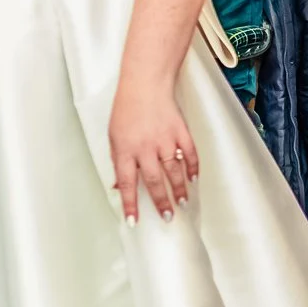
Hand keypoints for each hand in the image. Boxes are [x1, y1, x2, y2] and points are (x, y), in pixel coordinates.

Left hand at [110, 82, 198, 221]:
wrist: (144, 84)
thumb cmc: (126, 111)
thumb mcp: (113, 137)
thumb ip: (117, 162)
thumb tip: (118, 186)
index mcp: (124, 150)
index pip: (126, 184)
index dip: (130, 205)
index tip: (134, 222)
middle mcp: (144, 147)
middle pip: (154, 181)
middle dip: (161, 201)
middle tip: (168, 217)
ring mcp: (164, 139)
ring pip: (173, 171)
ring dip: (178, 189)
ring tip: (183, 203)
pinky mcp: (180, 131)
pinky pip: (189, 153)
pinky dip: (193, 167)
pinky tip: (194, 179)